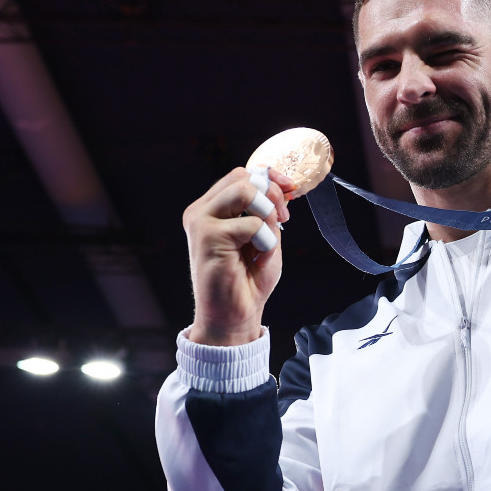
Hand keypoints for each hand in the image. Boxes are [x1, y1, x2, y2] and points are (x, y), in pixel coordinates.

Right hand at [183, 167, 294, 344]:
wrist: (234, 316)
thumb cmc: (248, 280)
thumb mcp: (264, 237)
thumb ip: (267, 212)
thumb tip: (281, 185)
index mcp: (212, 209)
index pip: (241, 175)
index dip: (270, 178)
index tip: (290, 190)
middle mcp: (201, 211)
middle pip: (243, 176)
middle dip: (272, 194)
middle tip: (282, 219)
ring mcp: (201, 221)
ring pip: (245, 190)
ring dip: (266, 214)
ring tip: (265, 242)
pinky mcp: (207, 236)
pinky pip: (251, 223)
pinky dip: (264, 242)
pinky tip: (256, 260)